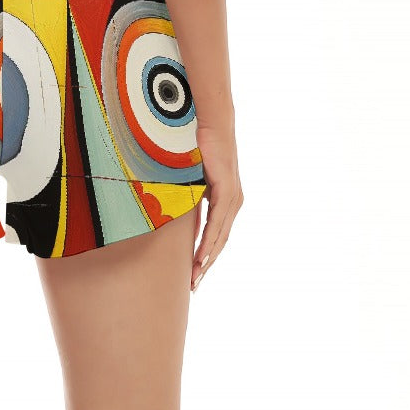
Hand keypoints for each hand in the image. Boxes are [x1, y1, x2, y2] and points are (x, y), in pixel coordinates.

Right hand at [190, 122, 243, 290]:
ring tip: (196, 278)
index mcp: (226, 203)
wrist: (212, 122)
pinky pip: (217, 222)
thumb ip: (190, 198)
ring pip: (219, 237)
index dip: (206, 258)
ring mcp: (233, 198)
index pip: (216, 237)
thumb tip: (175, 211)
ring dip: (207, 261)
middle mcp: (234, 203)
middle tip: (194, 286)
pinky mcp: (228, 190)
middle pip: (219, 243)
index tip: (194, 276)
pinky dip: (209, 242)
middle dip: (206, 267)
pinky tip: (201, 257)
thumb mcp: (192, 179)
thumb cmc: (199, 147)